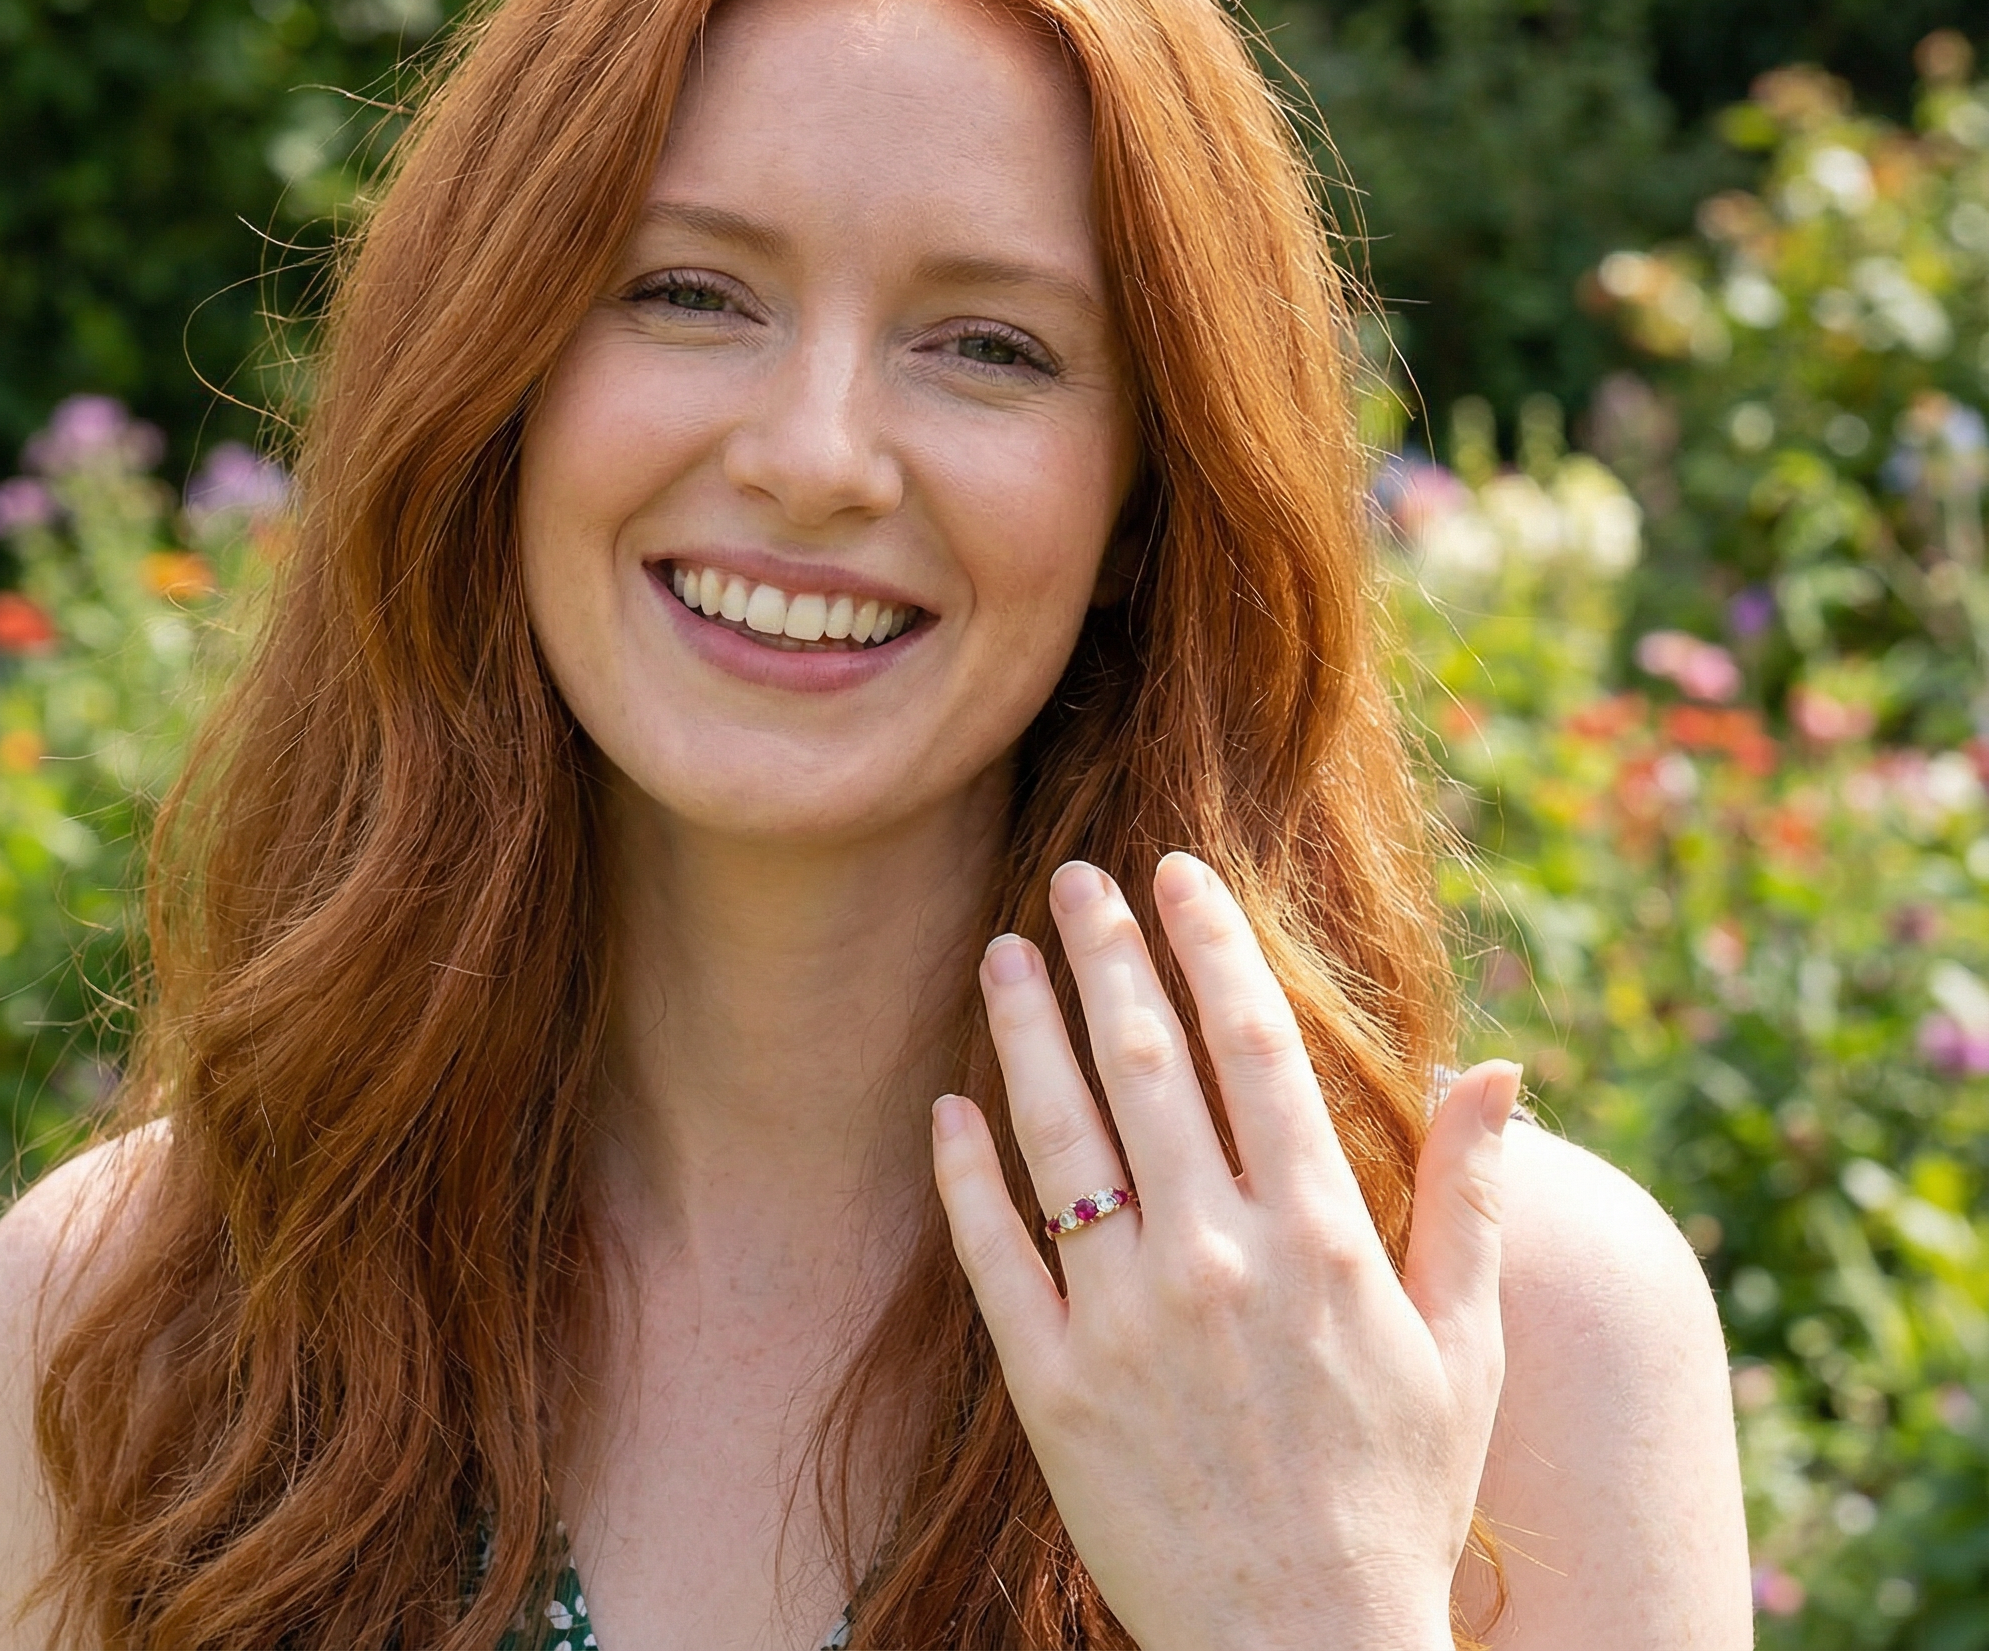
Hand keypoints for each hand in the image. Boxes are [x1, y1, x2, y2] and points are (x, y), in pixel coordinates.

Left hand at [930, 853, 1520, 1650]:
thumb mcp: (1462, 1347)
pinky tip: (947, 1106)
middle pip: (1146, 1068)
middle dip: (1106, 957)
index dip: (1212, 948)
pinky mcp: (1052, 1388)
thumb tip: (1500, 1068)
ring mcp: (1124, 1322)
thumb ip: (1472, 1200)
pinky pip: (995, 1257)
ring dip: (1025, 1034)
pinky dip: (966, 1176)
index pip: (1255, 1050)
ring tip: (1002, 954)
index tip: (1176, 875)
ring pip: (1060, 1141)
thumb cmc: (1400, 1494)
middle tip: (1070, 877)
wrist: (1308, 1649)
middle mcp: (1219, 1261)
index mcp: (1324, 1239)